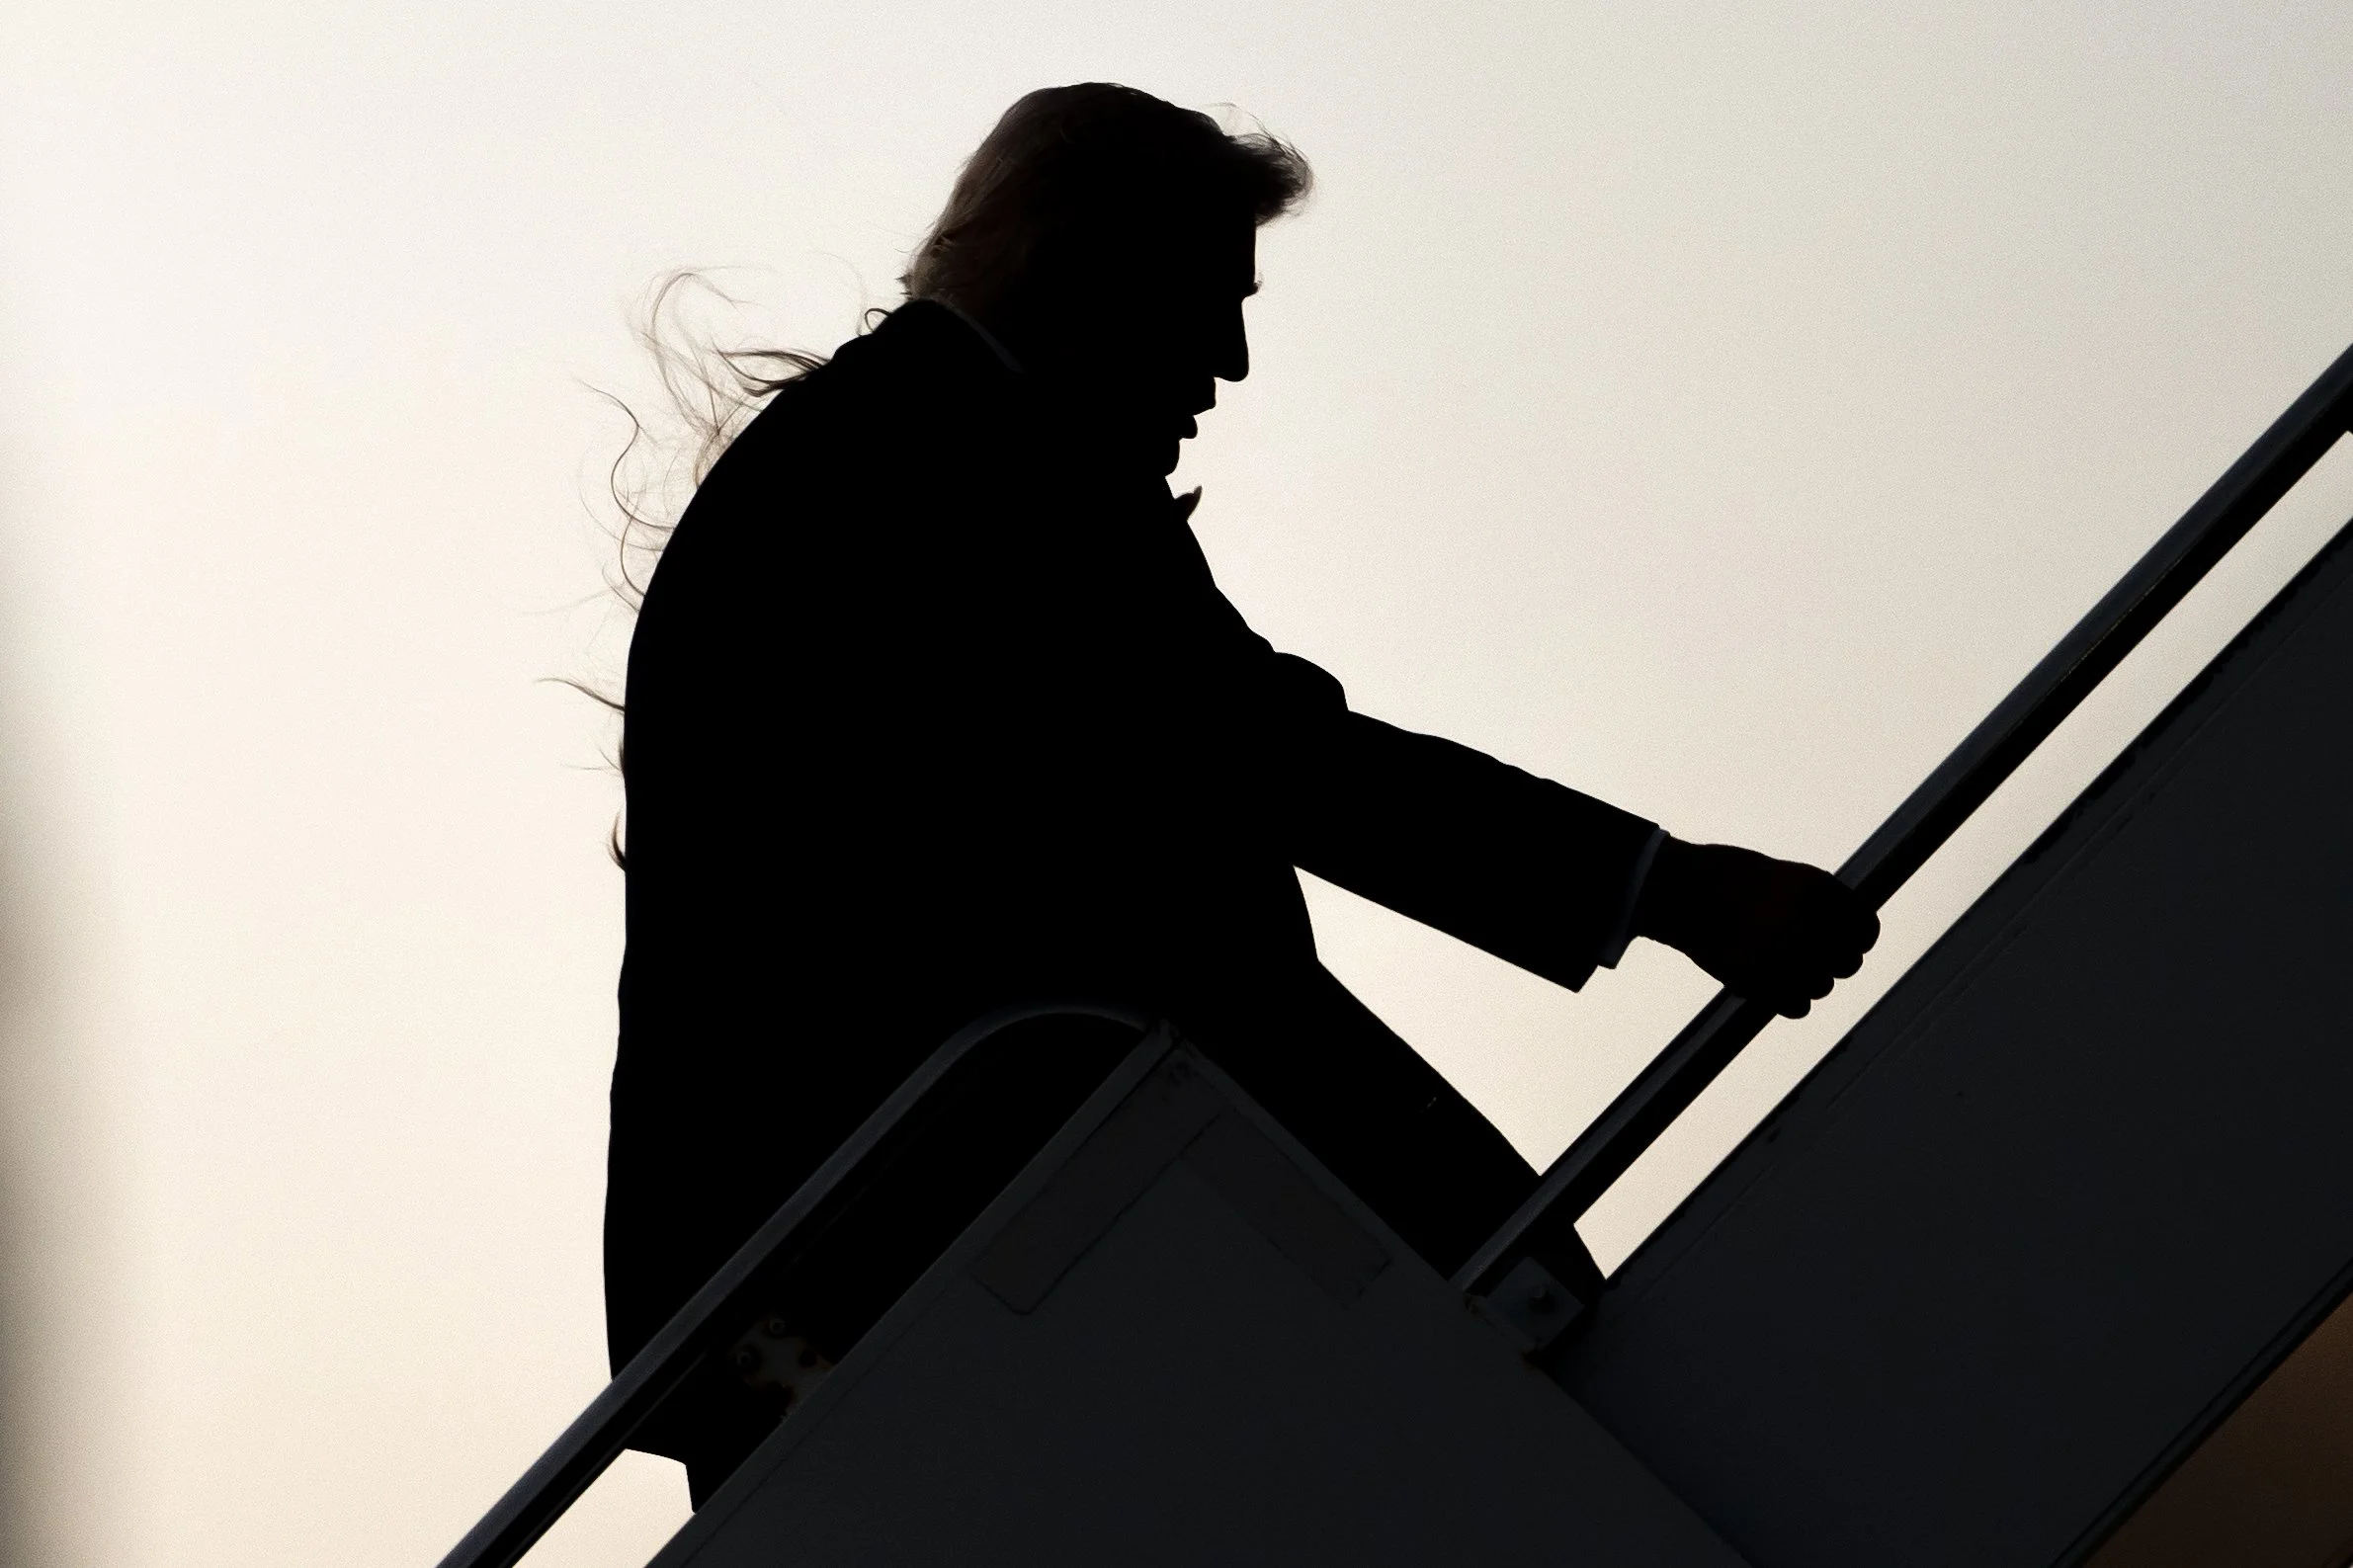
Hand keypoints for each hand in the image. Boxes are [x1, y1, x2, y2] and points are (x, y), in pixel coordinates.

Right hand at [1632, 836, 1878, 1017]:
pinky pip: (1799, 1007)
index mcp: (1820, 893)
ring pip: (1822, 986)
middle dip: (1831, 961)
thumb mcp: (1786, 878)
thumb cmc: (1729, 879)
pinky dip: (1787, 1000)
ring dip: (1806, 980)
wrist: (1681, 892)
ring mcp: (1788, 957)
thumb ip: (1820, 904)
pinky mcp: (1764, 984)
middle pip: (1849, 963)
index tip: (1845, 940)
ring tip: (1776, 962)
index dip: (1857, 937)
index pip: (1866, 929)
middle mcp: (1812, 926)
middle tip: (1805, 953)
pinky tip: (1770, 983)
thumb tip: (1850, 935)